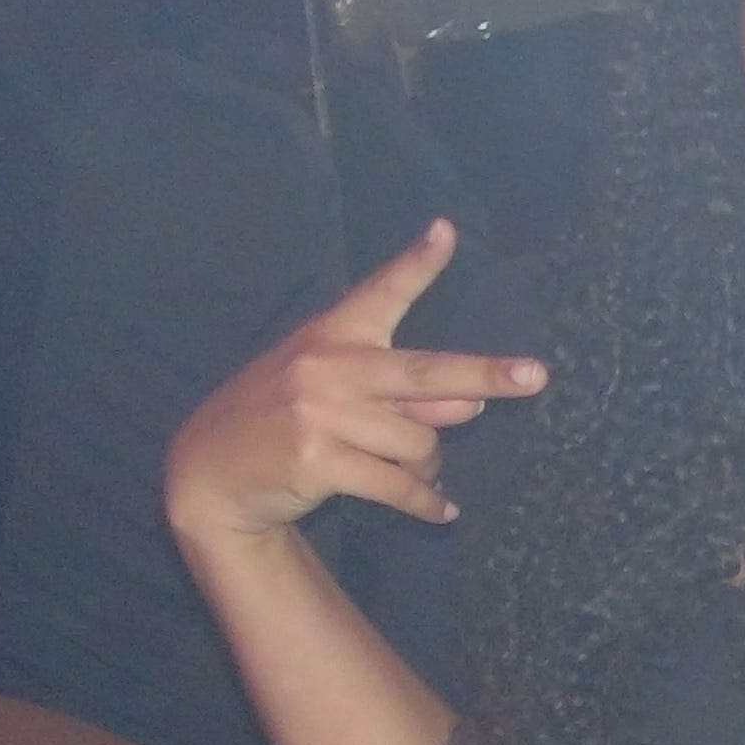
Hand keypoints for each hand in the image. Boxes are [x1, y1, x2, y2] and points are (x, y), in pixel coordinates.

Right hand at [163, 222, 545, 540]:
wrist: (208, 471)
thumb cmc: (281, 419)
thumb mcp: (333, 391)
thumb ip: (401, 395)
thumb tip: (472, 405)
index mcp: (332, 334)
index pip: (381, 293)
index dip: (416, 263)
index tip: (447, 232)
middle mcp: (327, 366)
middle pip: (425, 373)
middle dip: (485, 375)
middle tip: (536, 377)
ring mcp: (319, 413)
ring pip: (418, 444)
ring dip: (429, 467)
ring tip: (420, 475)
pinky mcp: (317, 461)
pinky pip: (397, 487)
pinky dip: (425, 503)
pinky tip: (440, 511)